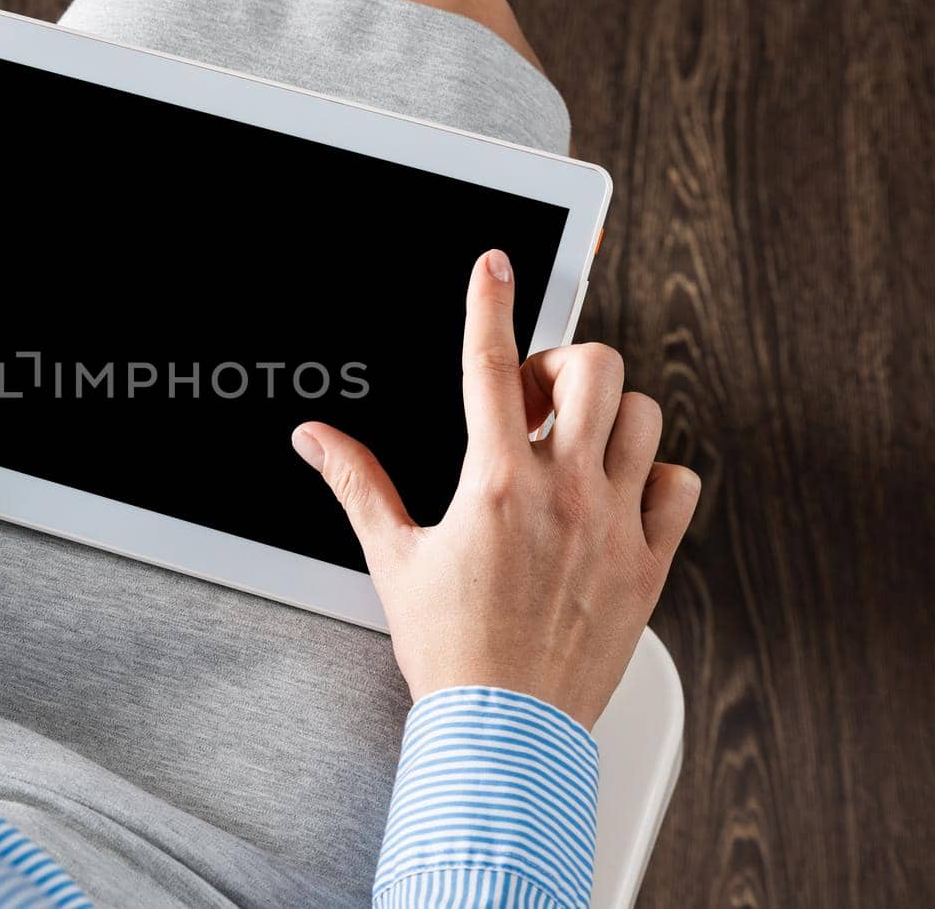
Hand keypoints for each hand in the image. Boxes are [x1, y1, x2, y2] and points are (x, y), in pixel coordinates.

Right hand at [291, 250, 699, 727]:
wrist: (505, 727)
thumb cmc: (450, 649)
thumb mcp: (392, 557)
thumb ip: (356, 482)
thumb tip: (315, 439)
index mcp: (495, 482)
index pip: (490, 363)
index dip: (489, 300)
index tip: (495, 266)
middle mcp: (563, 491)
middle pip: (594, 368)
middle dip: (562, 364)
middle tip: (535, 400)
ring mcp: (613, 524)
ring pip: (643, 417)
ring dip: (609, 415)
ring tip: (575, 446)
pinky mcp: (648, 562)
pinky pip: (678, 487)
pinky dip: (654, 477)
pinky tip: (617, 495)